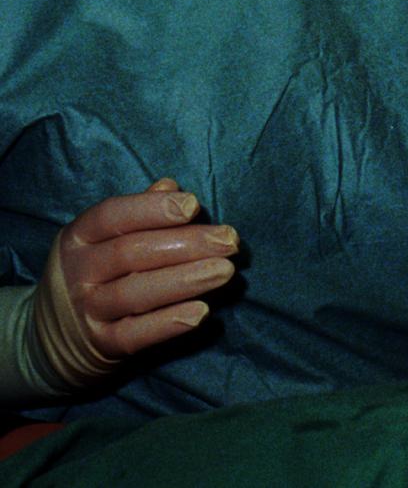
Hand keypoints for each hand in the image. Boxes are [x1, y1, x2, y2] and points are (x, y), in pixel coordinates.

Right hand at [32, 179, 238, 389]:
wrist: (52, 338)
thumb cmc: (98, 273)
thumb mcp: (104, 239)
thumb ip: (139, 213)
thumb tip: (170, 186)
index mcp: (78, 237)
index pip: (111, 216)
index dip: (152, 208)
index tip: (194, 205)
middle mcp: (77, 273)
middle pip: (131, 252)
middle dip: (186, 244)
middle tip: (230, 241)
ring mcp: (86, 311)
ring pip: (135, 293)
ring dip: (185, 280)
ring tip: (226, 271)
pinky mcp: (100, 345)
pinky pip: (134, 334)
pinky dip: (168, 323)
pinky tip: (202, 312)